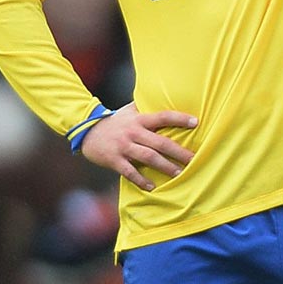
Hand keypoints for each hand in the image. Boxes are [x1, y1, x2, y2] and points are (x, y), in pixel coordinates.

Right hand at [79, 104, 197, 190]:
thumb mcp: (128, 111)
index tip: (196, 122)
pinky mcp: (114, 160)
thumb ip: (145, 106)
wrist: (86, 131)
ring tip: (179, 173)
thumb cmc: (113, 121)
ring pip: (148, 158)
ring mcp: (123, 147)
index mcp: (138, 119)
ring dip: (165, 166)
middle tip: (194, 159)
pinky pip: (130, 172)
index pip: (163, 116)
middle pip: (160, 142)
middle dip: (178, 152)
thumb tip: (164, 97)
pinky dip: (141, 180)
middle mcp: (132, 132)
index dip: (179, 119)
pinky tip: (152, 187)